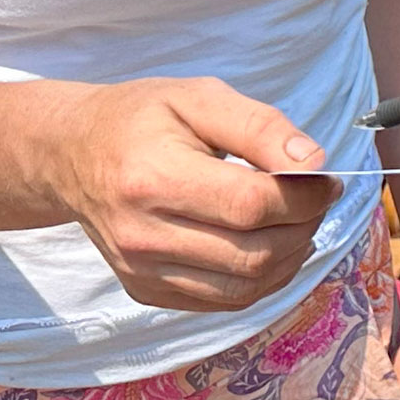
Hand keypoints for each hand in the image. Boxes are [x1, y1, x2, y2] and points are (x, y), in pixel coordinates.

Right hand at [36, 76, 337, 310]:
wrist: (72, 155)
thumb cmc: (140, 120)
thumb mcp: (199, 98)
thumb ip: (259, 126)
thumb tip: (314, 163)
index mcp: (152, 179)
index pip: (251, 206)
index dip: (305, 197)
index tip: (327, 179)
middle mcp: (141, 235)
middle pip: (253, 254)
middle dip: (304, 227)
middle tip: (317, 199)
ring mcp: (141, 271)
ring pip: (244, 288)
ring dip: (290, 258)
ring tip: (298, 221)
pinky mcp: (146, 291)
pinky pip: (224, 301)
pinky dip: (261, 278)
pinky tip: (270, 245)